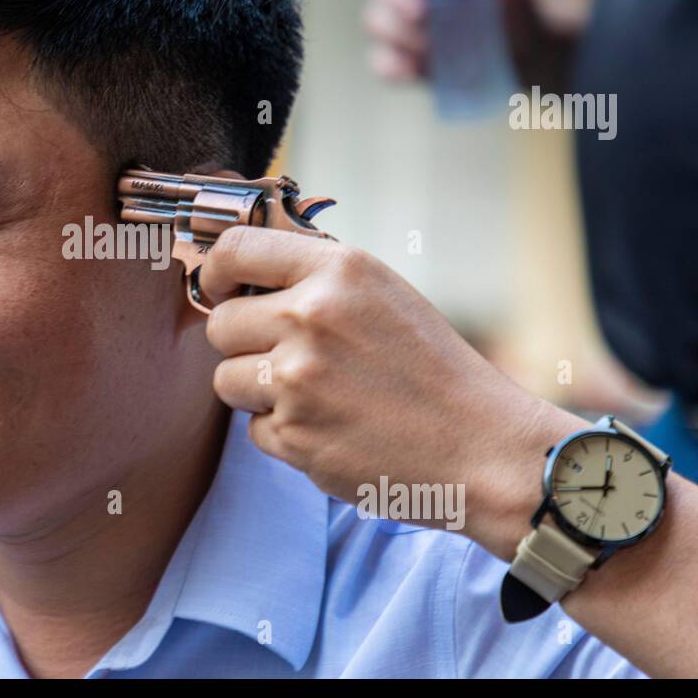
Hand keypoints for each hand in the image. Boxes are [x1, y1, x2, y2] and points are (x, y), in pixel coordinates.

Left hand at [199, 225, 583, 558]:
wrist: (482, 447)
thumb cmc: (433, 369)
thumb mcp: (382, 293)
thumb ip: (315, 277)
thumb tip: (238, 269)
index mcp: (338, 271)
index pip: (234, 250)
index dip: (215, 272)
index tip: (220, 290)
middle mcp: (311, 317)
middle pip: (219, 324)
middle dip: (242, 342)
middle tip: (289, 357)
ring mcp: (298, 380)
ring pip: (226, 378)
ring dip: (257, 390)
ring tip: (317, 395)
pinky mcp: (294, 436)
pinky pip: (253, 428)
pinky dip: (282, 432)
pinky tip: (332, 428)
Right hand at [362, 0, 580, 91]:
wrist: (522, 55)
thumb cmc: (516, 11)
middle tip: (424, 14)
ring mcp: (398, 25)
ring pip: (376, 22)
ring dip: (398, 33)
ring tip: (430, 45)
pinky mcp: (399, 59)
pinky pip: (382, 62)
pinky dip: (393, 66)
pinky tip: (411, 72)